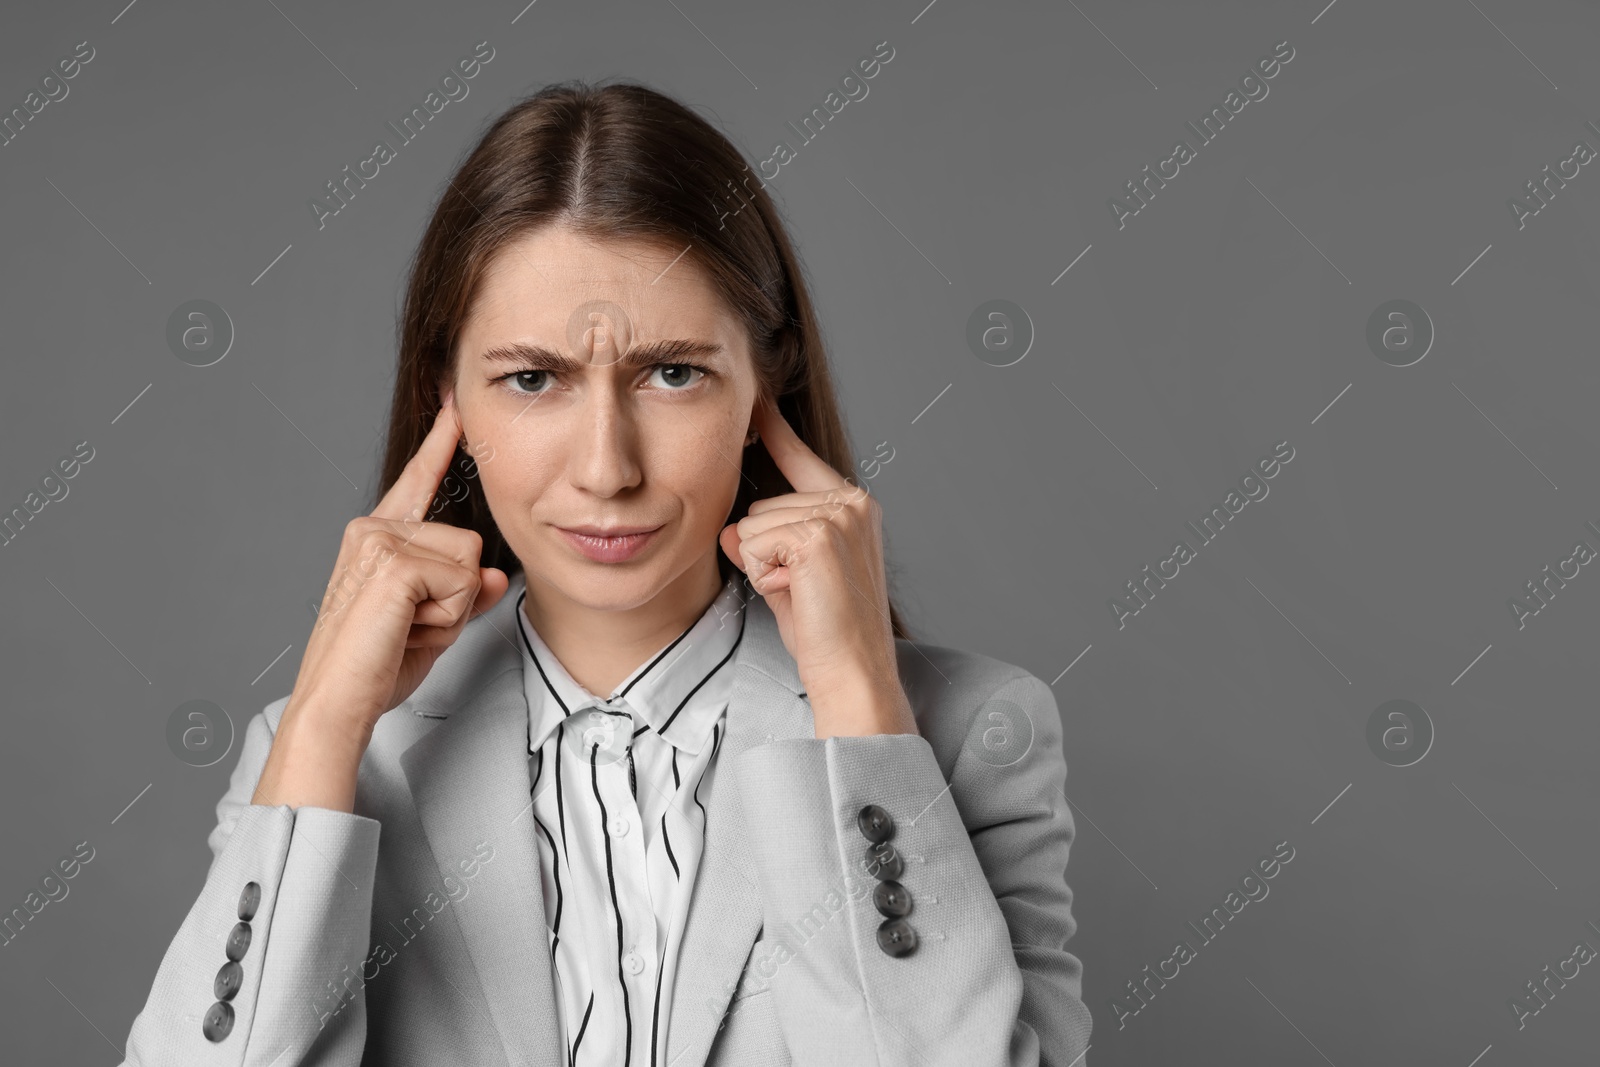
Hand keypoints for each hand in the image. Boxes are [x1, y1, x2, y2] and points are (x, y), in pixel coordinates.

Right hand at [289, 392, 509, 739]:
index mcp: (377, 536)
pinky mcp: (392, 563)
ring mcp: (379, 541)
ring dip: (453, 609)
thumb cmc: (374, 668)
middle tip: (411, 627)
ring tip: (406, 629)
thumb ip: (466, 594)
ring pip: (470, 563)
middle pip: (469, 544)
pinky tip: (405, 629)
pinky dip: (447, 617)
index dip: (441, 444)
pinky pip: (462, 581)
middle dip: (457, 597)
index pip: (419, 482)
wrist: (337, 704)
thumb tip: (496, 577)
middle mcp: (373, 529)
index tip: (456, 406)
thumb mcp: (434, 626)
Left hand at [718, 394, 916, 736]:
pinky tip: (798, 594)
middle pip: (760, 505)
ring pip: (752, 525)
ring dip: (764, 567)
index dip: (777, 433)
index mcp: (853, 506)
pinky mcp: (817, 535)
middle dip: (764, 552)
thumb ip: (764, 542)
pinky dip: (764, 576)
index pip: (801, 459)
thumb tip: (731, 530)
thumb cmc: (826, 632)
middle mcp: (851, 502)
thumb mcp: (789, 575)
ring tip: (803, 595)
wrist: (853, 672)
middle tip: (802, 590)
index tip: (758, 400)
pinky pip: (753, 543)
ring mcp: (837, 515)